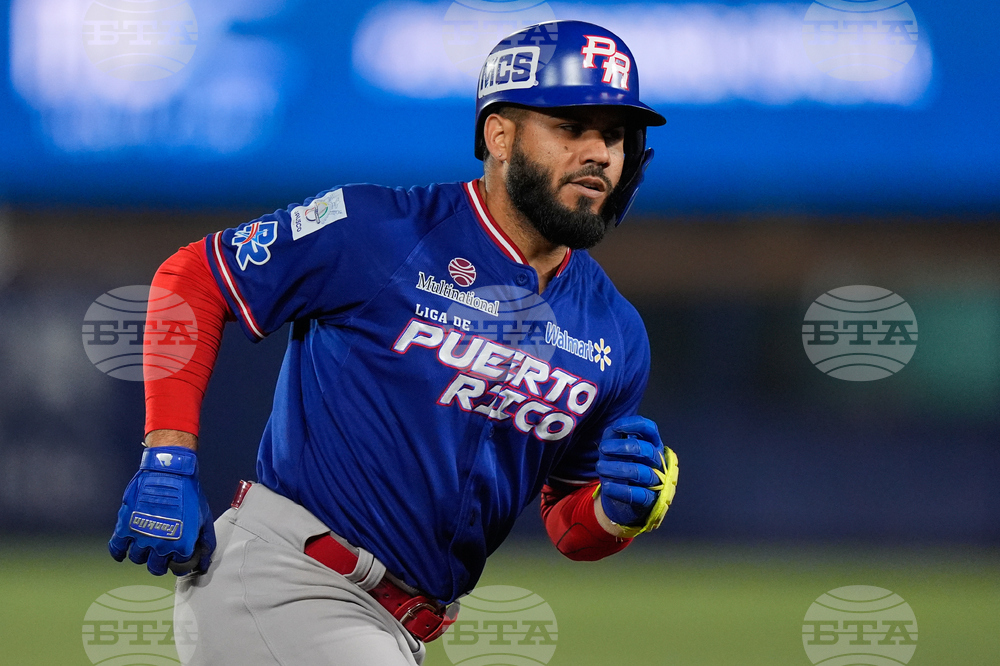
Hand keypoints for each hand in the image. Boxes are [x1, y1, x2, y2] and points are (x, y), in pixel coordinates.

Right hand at [109, 446, 215, 575]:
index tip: (177, 555)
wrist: (169, 472)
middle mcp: (160, 545)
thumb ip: (206, 542)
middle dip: (159, 563)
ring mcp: (141, 537)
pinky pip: (117, 548)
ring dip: (142, 555)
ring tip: (146, 544)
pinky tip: (123, 552)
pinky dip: (118, 553)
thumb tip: (204, 562)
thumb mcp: (204, 518)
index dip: (179, 561)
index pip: (178, 566)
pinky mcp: (125, 527)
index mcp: (181, 545)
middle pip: (155, 567)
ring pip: (137, 558)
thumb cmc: (188, 493)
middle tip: (161, 554)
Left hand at [596, 415, 677, 535]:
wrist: (620, 502)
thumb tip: (614, 428)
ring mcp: (656, 481)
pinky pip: (639, 494)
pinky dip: (621, 490)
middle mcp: (657, 462)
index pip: (650, 429)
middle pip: (647, 450)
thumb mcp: (613, 451)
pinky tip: (607, 487)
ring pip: (642, 472)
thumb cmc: (619, 470)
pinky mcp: (649, 500)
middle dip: (623, 447)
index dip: (635, 425)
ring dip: (618, 468)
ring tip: (600, 467)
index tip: (616, 427)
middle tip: (603, 449)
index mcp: (650, 445)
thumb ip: (613, 437)